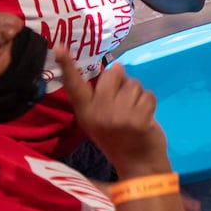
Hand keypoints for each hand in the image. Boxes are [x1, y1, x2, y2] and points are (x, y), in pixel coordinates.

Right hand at [57, 47, 170, 177]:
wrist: (138, 165)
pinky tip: (146, 118)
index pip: (73, 85)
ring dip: (138, 94)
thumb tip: (115, 67)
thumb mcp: (100, 119)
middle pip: (113, 73)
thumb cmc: (119, 138)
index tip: (59, 46)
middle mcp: (98, 112)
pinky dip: (150, 103)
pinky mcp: (138, 120)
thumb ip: (101, 96)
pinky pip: (149, 95)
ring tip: (135, 112)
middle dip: (123, 80)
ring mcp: (118, 117)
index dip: (67, 65)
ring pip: (134, 84)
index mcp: (85, 112)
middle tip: (124, 100)